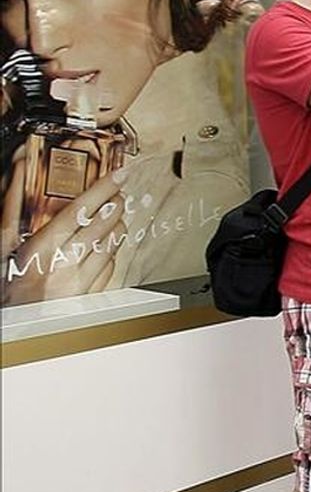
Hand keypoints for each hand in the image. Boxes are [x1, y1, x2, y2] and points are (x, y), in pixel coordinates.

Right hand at [1, 158, 126, 305]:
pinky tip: (105, 247)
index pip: (80, 211)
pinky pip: (110, 267)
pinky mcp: (89, 294)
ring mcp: (79, 281)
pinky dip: (111, 253)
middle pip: (102, 226)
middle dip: (116, 205)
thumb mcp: (6, 245)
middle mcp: (64, 265)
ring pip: (111, 245)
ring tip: (115, 218)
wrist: (15, 321)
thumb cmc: (9, 281)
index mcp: (41, 249)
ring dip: (117, 227)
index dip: (102, 190)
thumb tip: (20, 169)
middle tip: (119, 194)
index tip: (119, 176)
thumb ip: (13, 208)